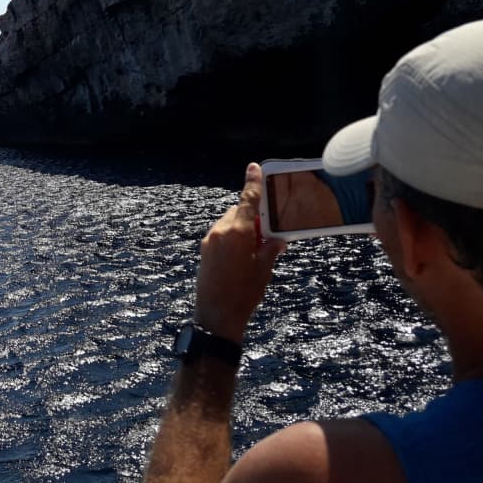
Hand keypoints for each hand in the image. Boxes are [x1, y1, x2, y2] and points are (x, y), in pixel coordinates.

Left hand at [194, 163, 285, 342]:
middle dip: (253, 216)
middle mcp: (221, 231)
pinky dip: (233, 236)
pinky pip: (221, 234)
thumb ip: (271, 248)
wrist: (216, 315)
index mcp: (238, 232)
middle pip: (239, 211)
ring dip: (242, 228)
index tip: (254, 167)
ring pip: (230, 223)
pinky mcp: (205, 249)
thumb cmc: (244, 293)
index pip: (248, 200)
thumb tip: (277, 239)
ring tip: (255, 247)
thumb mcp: (264, 269)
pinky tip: (242, 254)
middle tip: (268, 229)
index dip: (253, 183)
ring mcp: (210, 240)